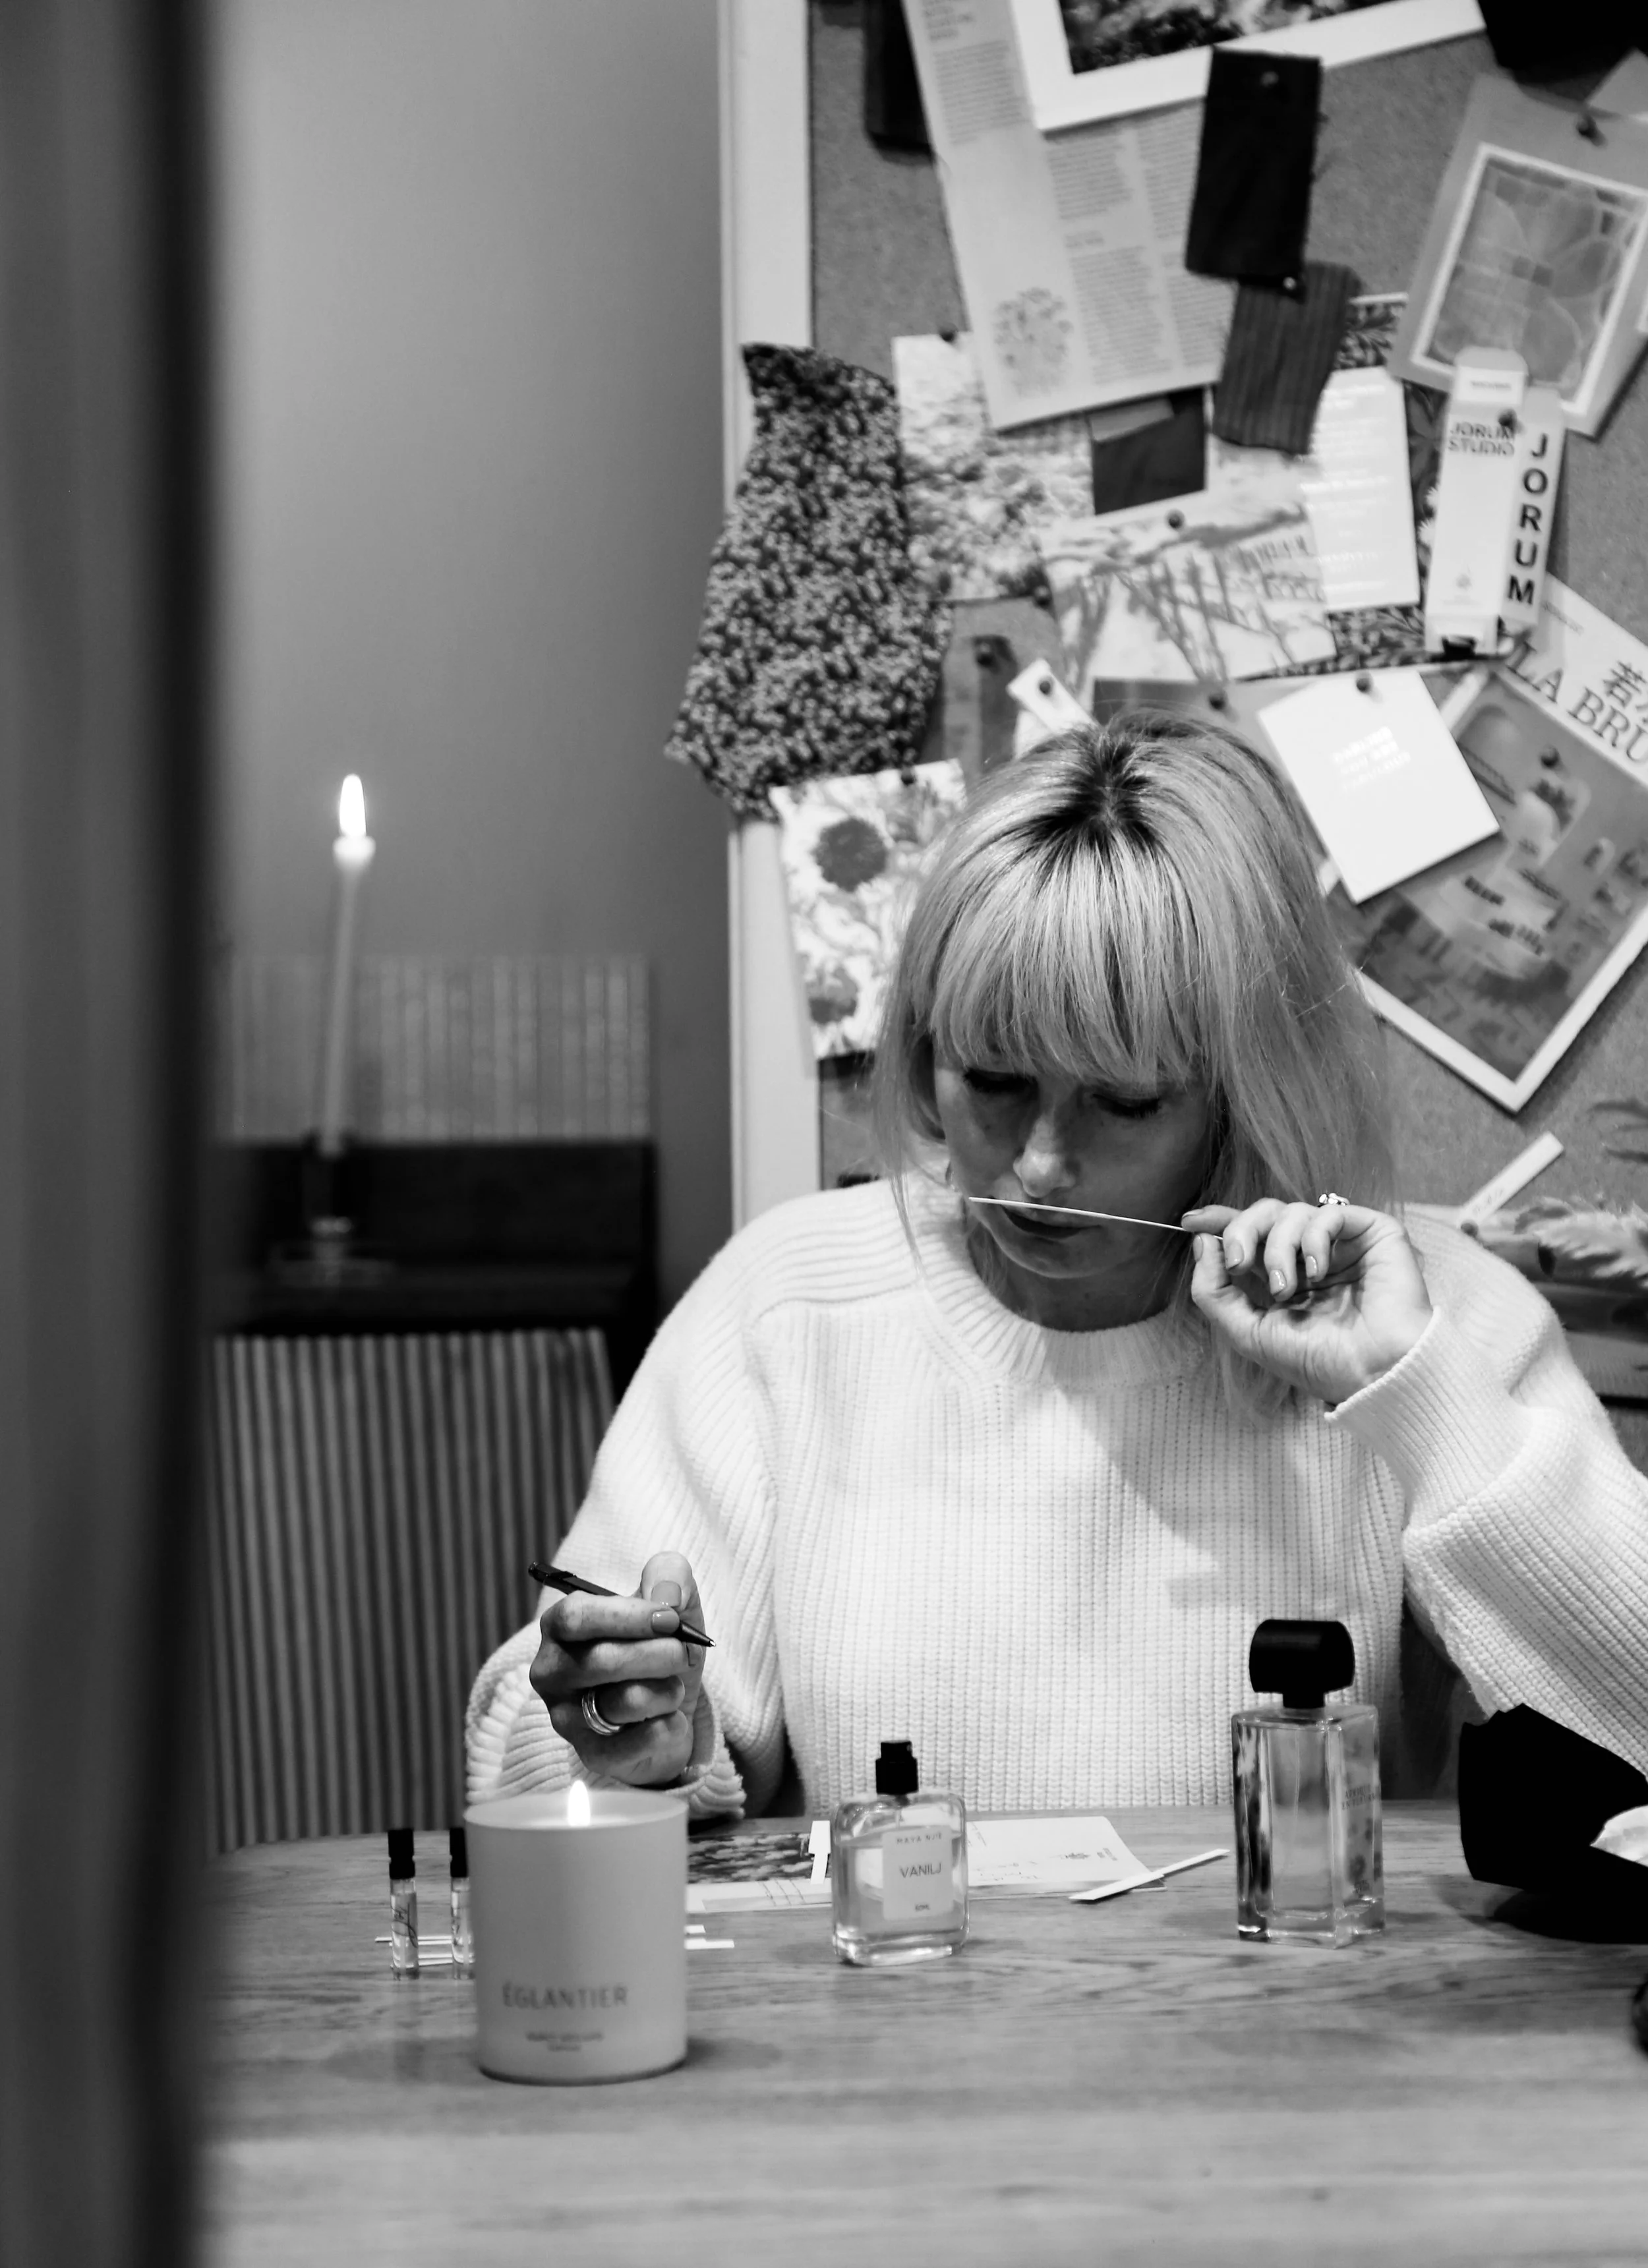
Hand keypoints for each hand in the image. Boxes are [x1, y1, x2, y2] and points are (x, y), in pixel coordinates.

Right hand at [529, 1551, 705, 1787]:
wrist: (666, 1707)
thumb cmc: (658, 1646)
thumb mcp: (670, 1601)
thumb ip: (669, 1576)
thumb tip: (669, 1595)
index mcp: (560, 1626)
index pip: (577, 1617)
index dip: (628, 1616)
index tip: (671, 1618)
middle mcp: (551, 1671)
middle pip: (604, 1661)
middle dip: (662, 1654)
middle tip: (688, 1653)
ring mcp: (566, 1717)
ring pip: (627, 1701)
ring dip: (668, 1690)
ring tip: (673, 1686)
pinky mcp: (591, 1754)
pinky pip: (640, 1741)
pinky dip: (669, 1725)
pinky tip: (668, 1717)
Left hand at [1183, 1198, 1432, 1404]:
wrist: (1376, 1372)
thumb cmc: (1319, 1361)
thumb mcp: (1249, 1333)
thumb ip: (1215, 1292)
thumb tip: (1202, 1241)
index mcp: (1283, 1278)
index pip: (1248, 1236)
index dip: (1219, 1222)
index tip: (1191, 1221)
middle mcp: (1309, 1257)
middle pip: (1263, 1214)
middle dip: (1241, 1232)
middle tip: (1239, 1263)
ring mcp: (1341, 1244)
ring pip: (1291, 1211)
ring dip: (1278, 1247)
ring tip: (1288, 1288)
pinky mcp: (1372, 1233)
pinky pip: (1329, 1213)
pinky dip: (1314, 1239)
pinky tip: (1317, 1271)